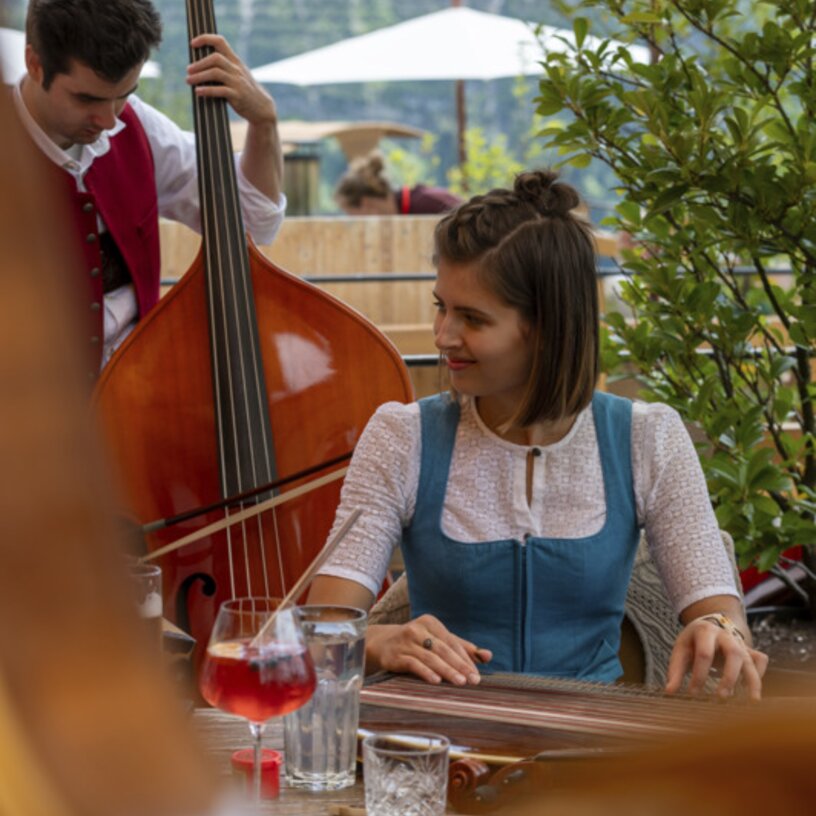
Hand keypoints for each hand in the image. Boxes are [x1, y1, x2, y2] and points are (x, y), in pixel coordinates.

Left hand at [187, 34, 276, 125]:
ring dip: (199, 76)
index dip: (205, 39)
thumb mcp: (236, 75)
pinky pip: (220, 90)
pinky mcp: (238, 96)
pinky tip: (198, 92)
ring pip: (216, 73)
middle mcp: (236, 69)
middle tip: (188, 70)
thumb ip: (223, 67)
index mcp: (235, 61)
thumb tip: (198, 66)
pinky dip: (207, 90)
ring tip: (189, 81)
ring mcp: (238, 82)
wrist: (261, 108)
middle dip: (199, 63)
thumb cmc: (244, 91)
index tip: (193, 44)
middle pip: (215, 58)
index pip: (220, 41)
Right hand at [365, 615, 492, 686]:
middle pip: (443, 649)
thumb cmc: (416, 643)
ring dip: (447, 671)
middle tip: (474, 680)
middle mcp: (417, 628)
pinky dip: (426, 672)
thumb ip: (462, 647)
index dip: (466, 658)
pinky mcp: (395, 655)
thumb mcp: (437, 640)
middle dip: (460, 665)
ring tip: (460, 682)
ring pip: (430, 657)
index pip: (452, 641)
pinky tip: (436, 681)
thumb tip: (488, 656)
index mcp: (430, 622)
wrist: (381, 644)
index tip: (477, 674)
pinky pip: (413, 664)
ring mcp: (405, 641)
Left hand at [665, 616, 767, 700]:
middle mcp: (726, 635)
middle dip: (729, 677)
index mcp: (705, 631)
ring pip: (751, 660)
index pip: (704, 653)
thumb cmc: (692, 643)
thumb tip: (669, 692)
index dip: (699, 674)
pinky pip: (760, 661)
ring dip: (752, 682)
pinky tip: (753, 694)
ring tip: (751, 703)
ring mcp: (740, 643)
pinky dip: (760, 675)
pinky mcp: (750, 651)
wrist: (709, 626)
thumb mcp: (681, 650)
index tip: (693, 693)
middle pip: (734, 654)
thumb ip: (675, 670)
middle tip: (721, 698)